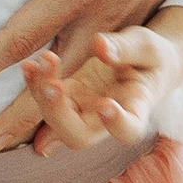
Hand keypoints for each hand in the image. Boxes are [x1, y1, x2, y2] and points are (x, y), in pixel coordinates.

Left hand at [0, 0, 182, 152]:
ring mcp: (124, 25)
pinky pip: (112, 74)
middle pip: (56, 78)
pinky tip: (81, 118)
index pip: (21, 36)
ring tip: (32, 147)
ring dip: (60, 115)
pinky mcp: (140, 24)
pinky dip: (93, 101)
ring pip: (88, 84)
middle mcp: (100, 17)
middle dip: (23, 112)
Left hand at [20, 25, 182, 154]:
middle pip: (79, 137)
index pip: (129, 130)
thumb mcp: (147, 45)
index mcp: (136, 109)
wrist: (143, 62)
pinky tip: (30, 66)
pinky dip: (35, 84)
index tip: (105, 104)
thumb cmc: (151, 57)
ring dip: (42, 96)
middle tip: (54, 87)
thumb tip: (99, 45)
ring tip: (42, 62)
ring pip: (55, 120)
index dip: (117, 124)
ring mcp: (84, 111)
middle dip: (60, 116)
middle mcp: (105, 119)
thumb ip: (126, 47)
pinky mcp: (68, 97)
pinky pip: (46, 98)